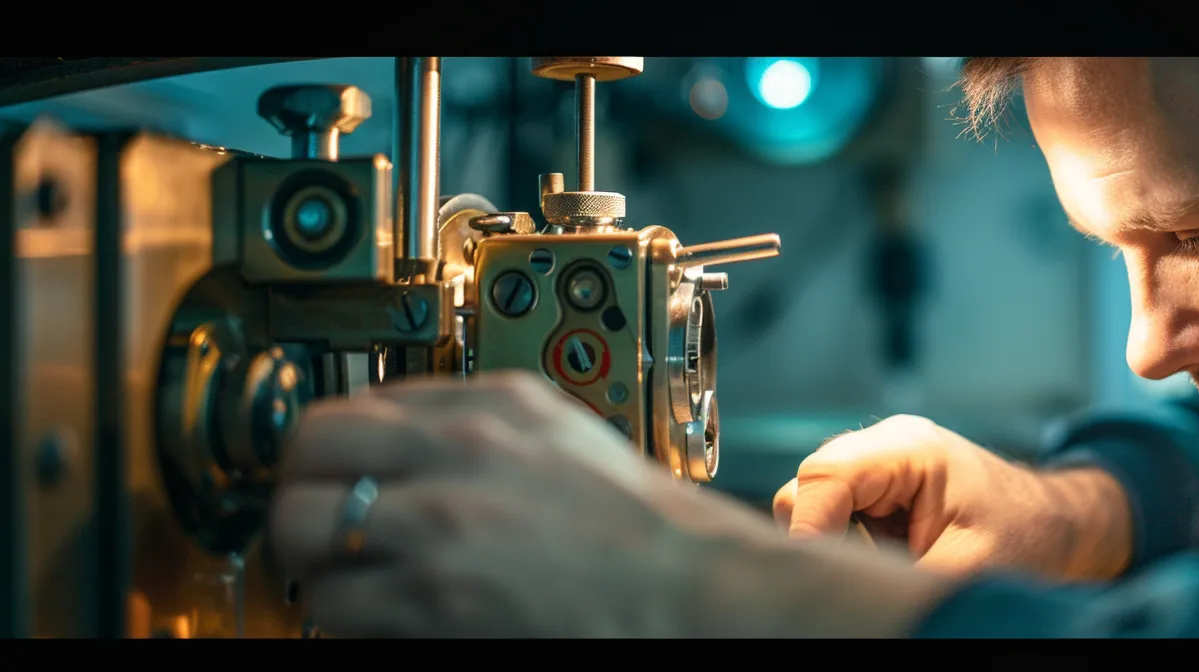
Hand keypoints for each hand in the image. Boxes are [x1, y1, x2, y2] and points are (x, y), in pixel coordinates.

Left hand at [267, 371, 953, 637]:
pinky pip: (334, 602)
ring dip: (315, 556)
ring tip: (347, 575)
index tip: (337, 468)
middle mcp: (454, 451)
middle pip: (309, 447)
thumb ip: (486, 428)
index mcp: (493, 404)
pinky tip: (381, 614)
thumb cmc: (648, 531)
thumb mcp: (566, 438)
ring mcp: (436, 523)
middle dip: (304, 489)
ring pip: (301, 526)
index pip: (360, 400)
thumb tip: (414, 443)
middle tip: (320, 521)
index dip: (339, 444)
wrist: (693, 590)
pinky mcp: (429, 598)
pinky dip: (344, 614)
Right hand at [773, 415, 1133, 580]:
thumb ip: (901, 576)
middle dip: (825, 536)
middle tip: (878, 568)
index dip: (810, 529)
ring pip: (813, 505)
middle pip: (808, 488)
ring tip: (898, 560)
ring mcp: (877, 466)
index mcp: (908, 449)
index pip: (825, 477)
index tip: (825, 573)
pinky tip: (893, 555)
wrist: (1055, 526)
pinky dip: (851, 544)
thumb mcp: (965, 565)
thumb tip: (853, 592)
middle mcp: (884, 447)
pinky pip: (834, 517)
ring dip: (840, 542)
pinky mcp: (876, 490)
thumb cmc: (1025, 536)